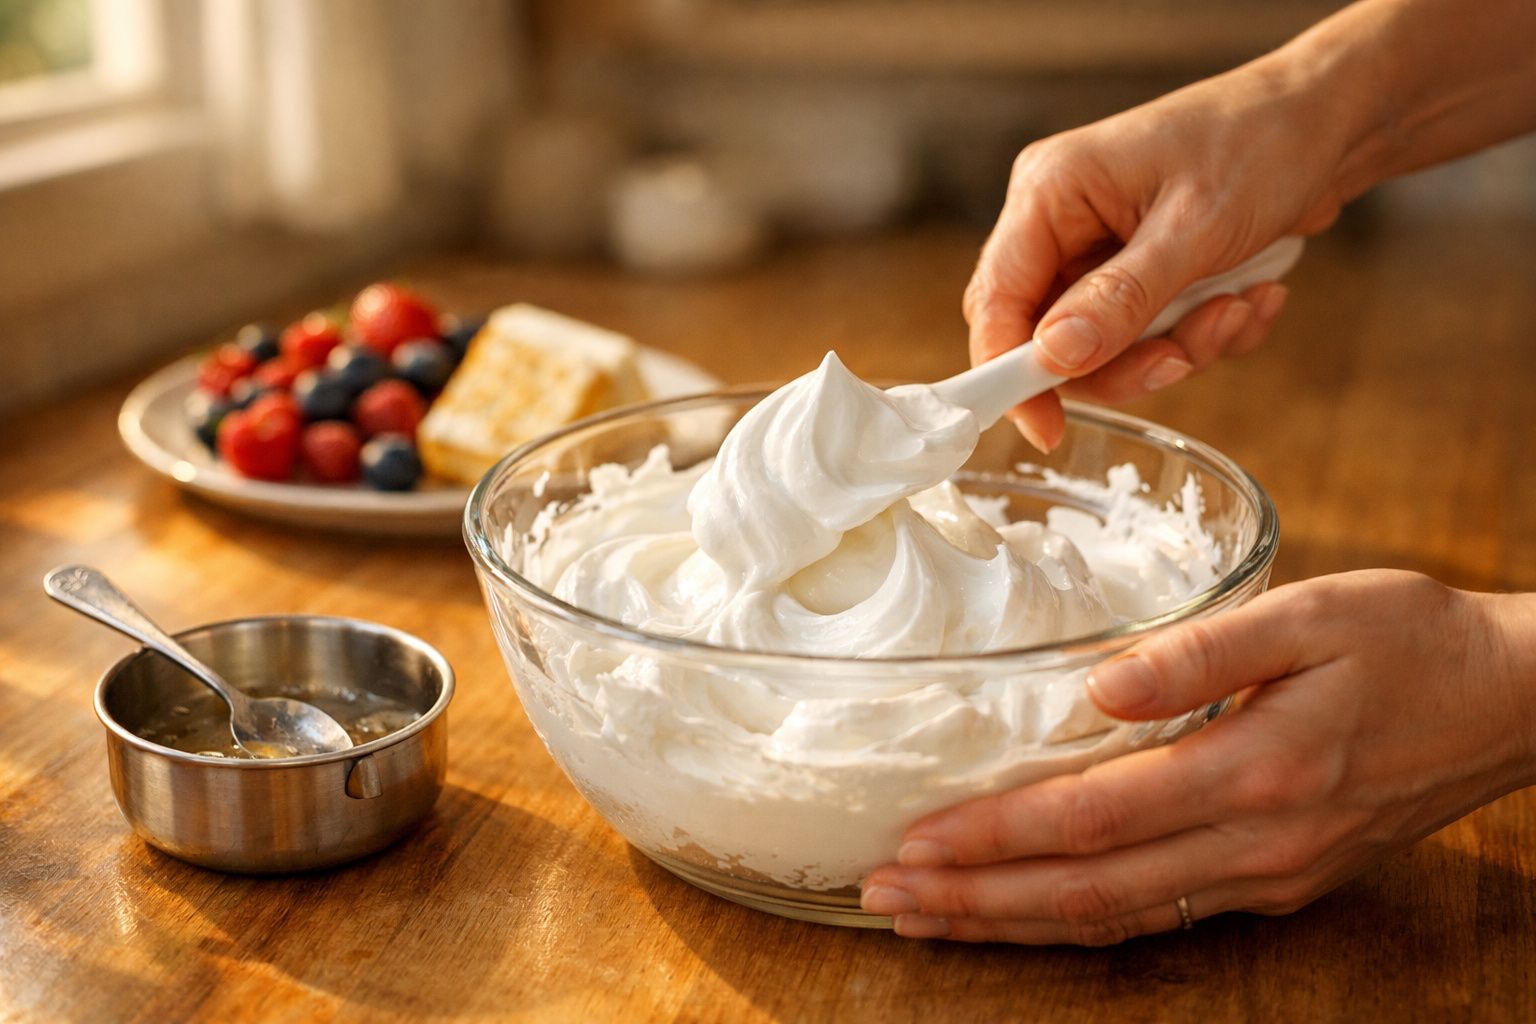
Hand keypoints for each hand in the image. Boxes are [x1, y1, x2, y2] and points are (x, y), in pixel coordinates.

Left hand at [860, 571, 1535, 943]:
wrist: (1513, 701)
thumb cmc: (1411, 640)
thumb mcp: (1314, 613)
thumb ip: (1202, 649)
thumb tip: (1096, 686)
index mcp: (1256, 772)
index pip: (1093, 822)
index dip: (995, 838)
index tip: (914, 843)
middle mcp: (1256, 846)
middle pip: (1088, 894)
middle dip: (976, 902)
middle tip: (884, 899)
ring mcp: (1268, 878)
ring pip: (1116, 920)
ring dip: (1013, 923)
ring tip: (929, 919)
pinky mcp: (1278, 883)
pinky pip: (1158, 917)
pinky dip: (1078, 922)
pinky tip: (1026, 913)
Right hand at [966, 60, 1349, 450]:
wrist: (1333, 119)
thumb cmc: (1262, 142)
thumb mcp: (1193, 228)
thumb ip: (1120, 299)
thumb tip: (1054, 358)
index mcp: (1050, 192)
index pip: (996, 299)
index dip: (1011, 372)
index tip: (1046, 429)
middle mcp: (1063, 222)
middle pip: (1048, 336)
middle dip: (1122, 362)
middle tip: (1182, 358)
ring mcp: (1099, 248)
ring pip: (1104, 348)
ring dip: (1177, 348)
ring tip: (1238, 310)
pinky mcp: (1138, 271)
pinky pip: (1146, 338)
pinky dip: (1201, 335)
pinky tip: (1250, 298)